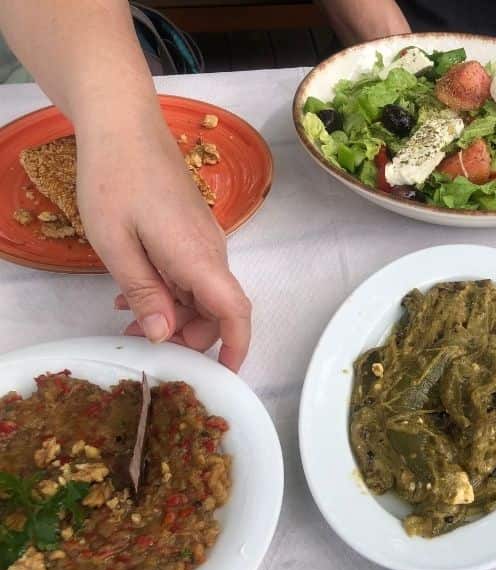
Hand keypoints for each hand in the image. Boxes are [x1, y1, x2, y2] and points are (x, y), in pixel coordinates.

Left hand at [77, 115, 251, 371]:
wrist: (124, 124)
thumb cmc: (114, 178)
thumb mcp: (115, 243)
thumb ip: (144, 292)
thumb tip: (166, 337)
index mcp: (197, 257)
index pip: (234, 311)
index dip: (237, 347)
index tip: (226, 375)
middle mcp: (211, 252)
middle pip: (218, 310)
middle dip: (189, 337)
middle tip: (142, 344)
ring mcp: (204, 241)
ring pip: (203, 294)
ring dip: (174, 315)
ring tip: (129, 322)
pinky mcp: (193, 232)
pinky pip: (192, 275)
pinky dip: (170, 293)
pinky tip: (133, 293)